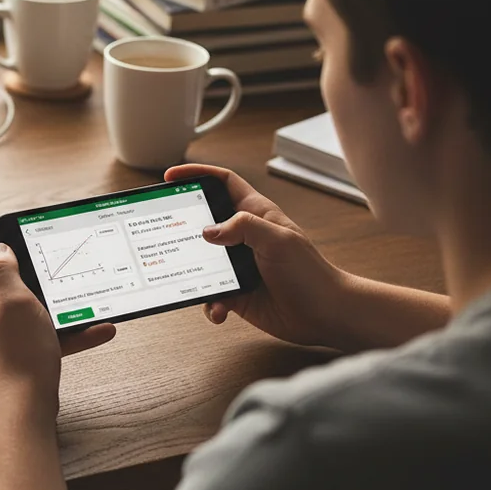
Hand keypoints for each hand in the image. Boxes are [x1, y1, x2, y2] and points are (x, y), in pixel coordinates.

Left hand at [0, 242, 115, 421]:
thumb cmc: (19, 357)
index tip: (32, 243)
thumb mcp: (15, 300)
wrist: (22, 411)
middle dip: (35, 274)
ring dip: (56, 304)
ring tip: (85, 301)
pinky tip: (96, 330)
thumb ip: (3, 269)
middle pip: (7, 278)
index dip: (5, 242)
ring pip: (28, 307)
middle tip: (59, 270)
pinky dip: (64, 330)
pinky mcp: (13, 350)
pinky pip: (40, 331)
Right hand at [165, 163, 349, 348]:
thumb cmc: (310, 274)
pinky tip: (218, 308)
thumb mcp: (278, 239)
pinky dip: (210, 302)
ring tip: (188, 277)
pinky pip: (211, 294)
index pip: (222, 183)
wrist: (326, 315)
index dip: (198, 174)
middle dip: (183, 226)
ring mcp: (237, 265)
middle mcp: (243, 237)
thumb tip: (208, 231)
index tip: (171, 176)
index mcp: (255, 214)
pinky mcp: (236, 292)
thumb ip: (243, 226)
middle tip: (164, 230)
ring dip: (193, 271)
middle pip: (204, 221)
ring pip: (201, 261)